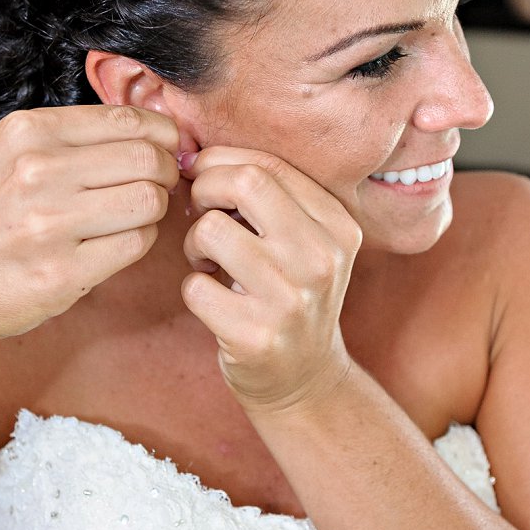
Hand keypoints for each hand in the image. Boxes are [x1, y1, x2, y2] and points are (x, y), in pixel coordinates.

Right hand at [0, 105, 178, 356]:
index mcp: (25, 132)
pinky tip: (109, 245)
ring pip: (149, 201)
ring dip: (152, 211)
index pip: (128, 119)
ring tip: (128, 217)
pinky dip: (134, 243)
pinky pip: (134, 245)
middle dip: (164, 173)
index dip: (161, 136)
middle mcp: (36, 172)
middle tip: (154, 187)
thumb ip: (69, 140)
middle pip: (147, 158)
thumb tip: (152, 129)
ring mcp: (48, 225)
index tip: (163, 151)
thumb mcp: (5, 157)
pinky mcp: (61, 273)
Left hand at [179, 146, 362, 412]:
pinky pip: (194, 287)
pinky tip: (213, 299)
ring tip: (208, 262)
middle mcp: (322, 258)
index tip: (203, 180)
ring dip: (194, 243)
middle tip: (200, 214)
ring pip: (211, 231)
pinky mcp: (257, 336)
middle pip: (244, 182)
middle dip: (204, 189)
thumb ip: (266, 195)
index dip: (219, 162)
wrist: (304, 378)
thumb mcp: (300, 241)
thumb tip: (192, 151)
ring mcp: (292, 299)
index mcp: (337, 226)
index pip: (267, 164)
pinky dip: (193, 289)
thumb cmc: (288, 294)